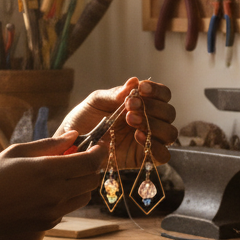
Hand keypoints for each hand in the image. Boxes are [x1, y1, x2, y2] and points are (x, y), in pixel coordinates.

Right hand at [0, 133, 104, 236]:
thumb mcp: (16, 152)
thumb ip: (49, 144)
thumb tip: (74, 135)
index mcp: (47, 170)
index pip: (89, 161)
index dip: (99, 151)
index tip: (99, 144)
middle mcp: (55, 192)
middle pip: (92, 179)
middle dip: (92, 167)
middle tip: (81, 157)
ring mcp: (53, 211)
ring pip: (85, 196)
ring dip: (82, 183)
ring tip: (65, 174)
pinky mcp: (48, 223)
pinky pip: (69, 208)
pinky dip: (67, 198)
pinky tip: (50, 190)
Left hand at [58, 78, 176, 168]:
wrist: (69, 144)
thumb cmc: (83, 119)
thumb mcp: (96, 101)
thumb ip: (115, 94)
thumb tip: (134, 81)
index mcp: (142, 104)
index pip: (163, 95)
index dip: (157, 90)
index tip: (142, 88)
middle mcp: (149, 121)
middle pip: (169, 113)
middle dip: (152, 107)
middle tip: (130, 107)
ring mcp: (148, 140)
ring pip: (170, 133)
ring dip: (154, 124)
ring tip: (130, 120)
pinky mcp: (143, 158)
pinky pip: (163, 155)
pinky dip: (156, 145)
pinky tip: (138, 136)